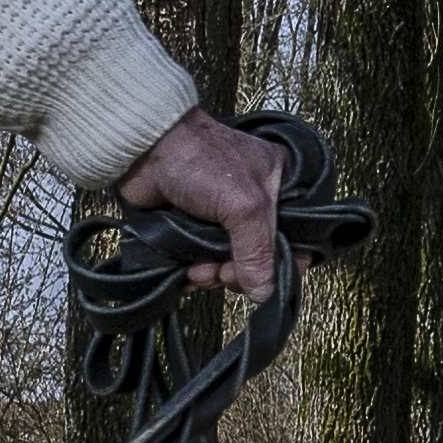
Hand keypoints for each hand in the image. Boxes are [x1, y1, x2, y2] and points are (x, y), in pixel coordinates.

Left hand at [119, 111, 288, 296]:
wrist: (146, 151)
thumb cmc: (197, 158)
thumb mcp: (244, 206)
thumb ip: (258, 251)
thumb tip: (264, 291)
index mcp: (279, 183)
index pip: (297, 235)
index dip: (285, 263)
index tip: (269, 281)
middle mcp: (255, 201)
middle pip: (261, 256)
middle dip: (241, 273)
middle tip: (225, 274)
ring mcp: (224, 216)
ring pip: (232, 264)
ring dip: (215, 275)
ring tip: (199, 270)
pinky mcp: (197, 228)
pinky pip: (206, 262)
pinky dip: (198, 273)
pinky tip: (188, 271)